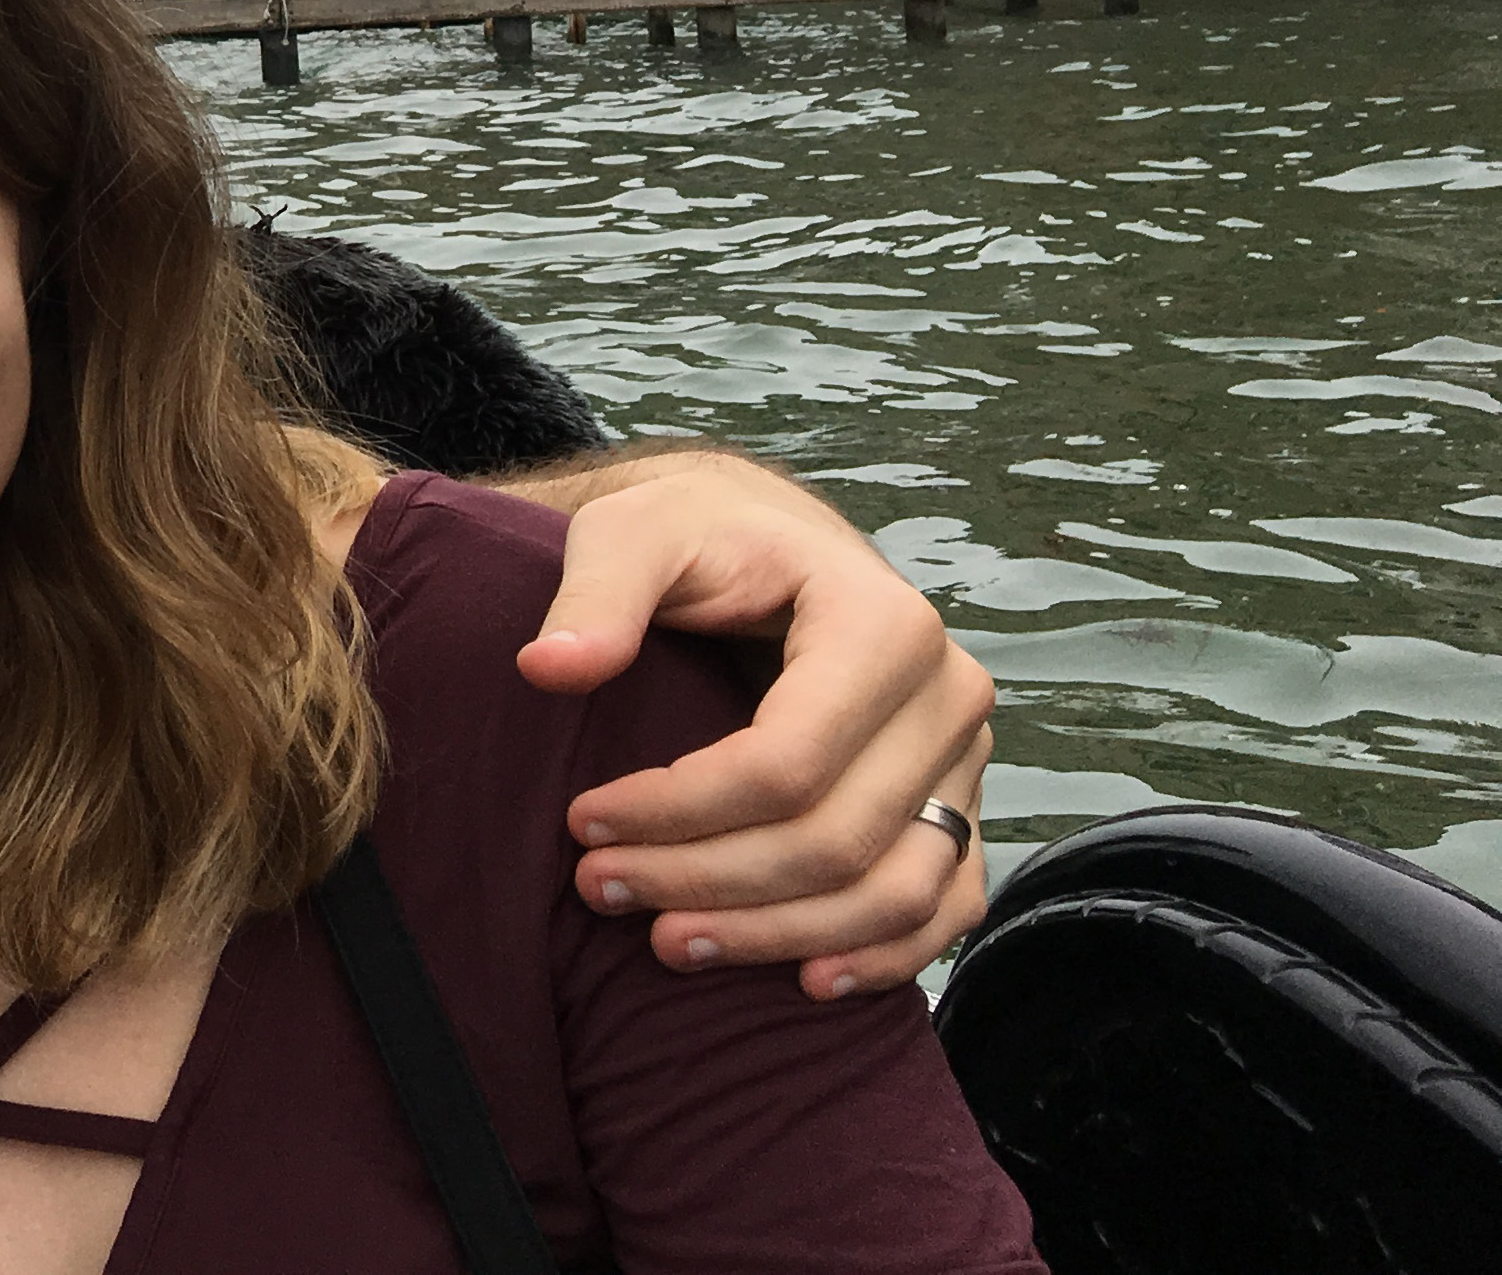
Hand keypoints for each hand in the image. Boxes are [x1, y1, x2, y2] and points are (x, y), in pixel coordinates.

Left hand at [516, 455, 993, 995]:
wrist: (765, 544)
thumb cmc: (698, 537)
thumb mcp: (634, 533)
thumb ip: (597, 591)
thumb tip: (548, 668)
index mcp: (883, 621)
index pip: (787, 761)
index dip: (679, 811)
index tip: (583, 825)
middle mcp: (946, 694)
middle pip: (834, 838)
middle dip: (709, 880)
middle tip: (600, 888)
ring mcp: (963, 760)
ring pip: (892, 891)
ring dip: (779, 935)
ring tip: (669, 941)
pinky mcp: (959, 806)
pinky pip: (945, 907)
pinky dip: (882, 955)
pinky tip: (803, 978)